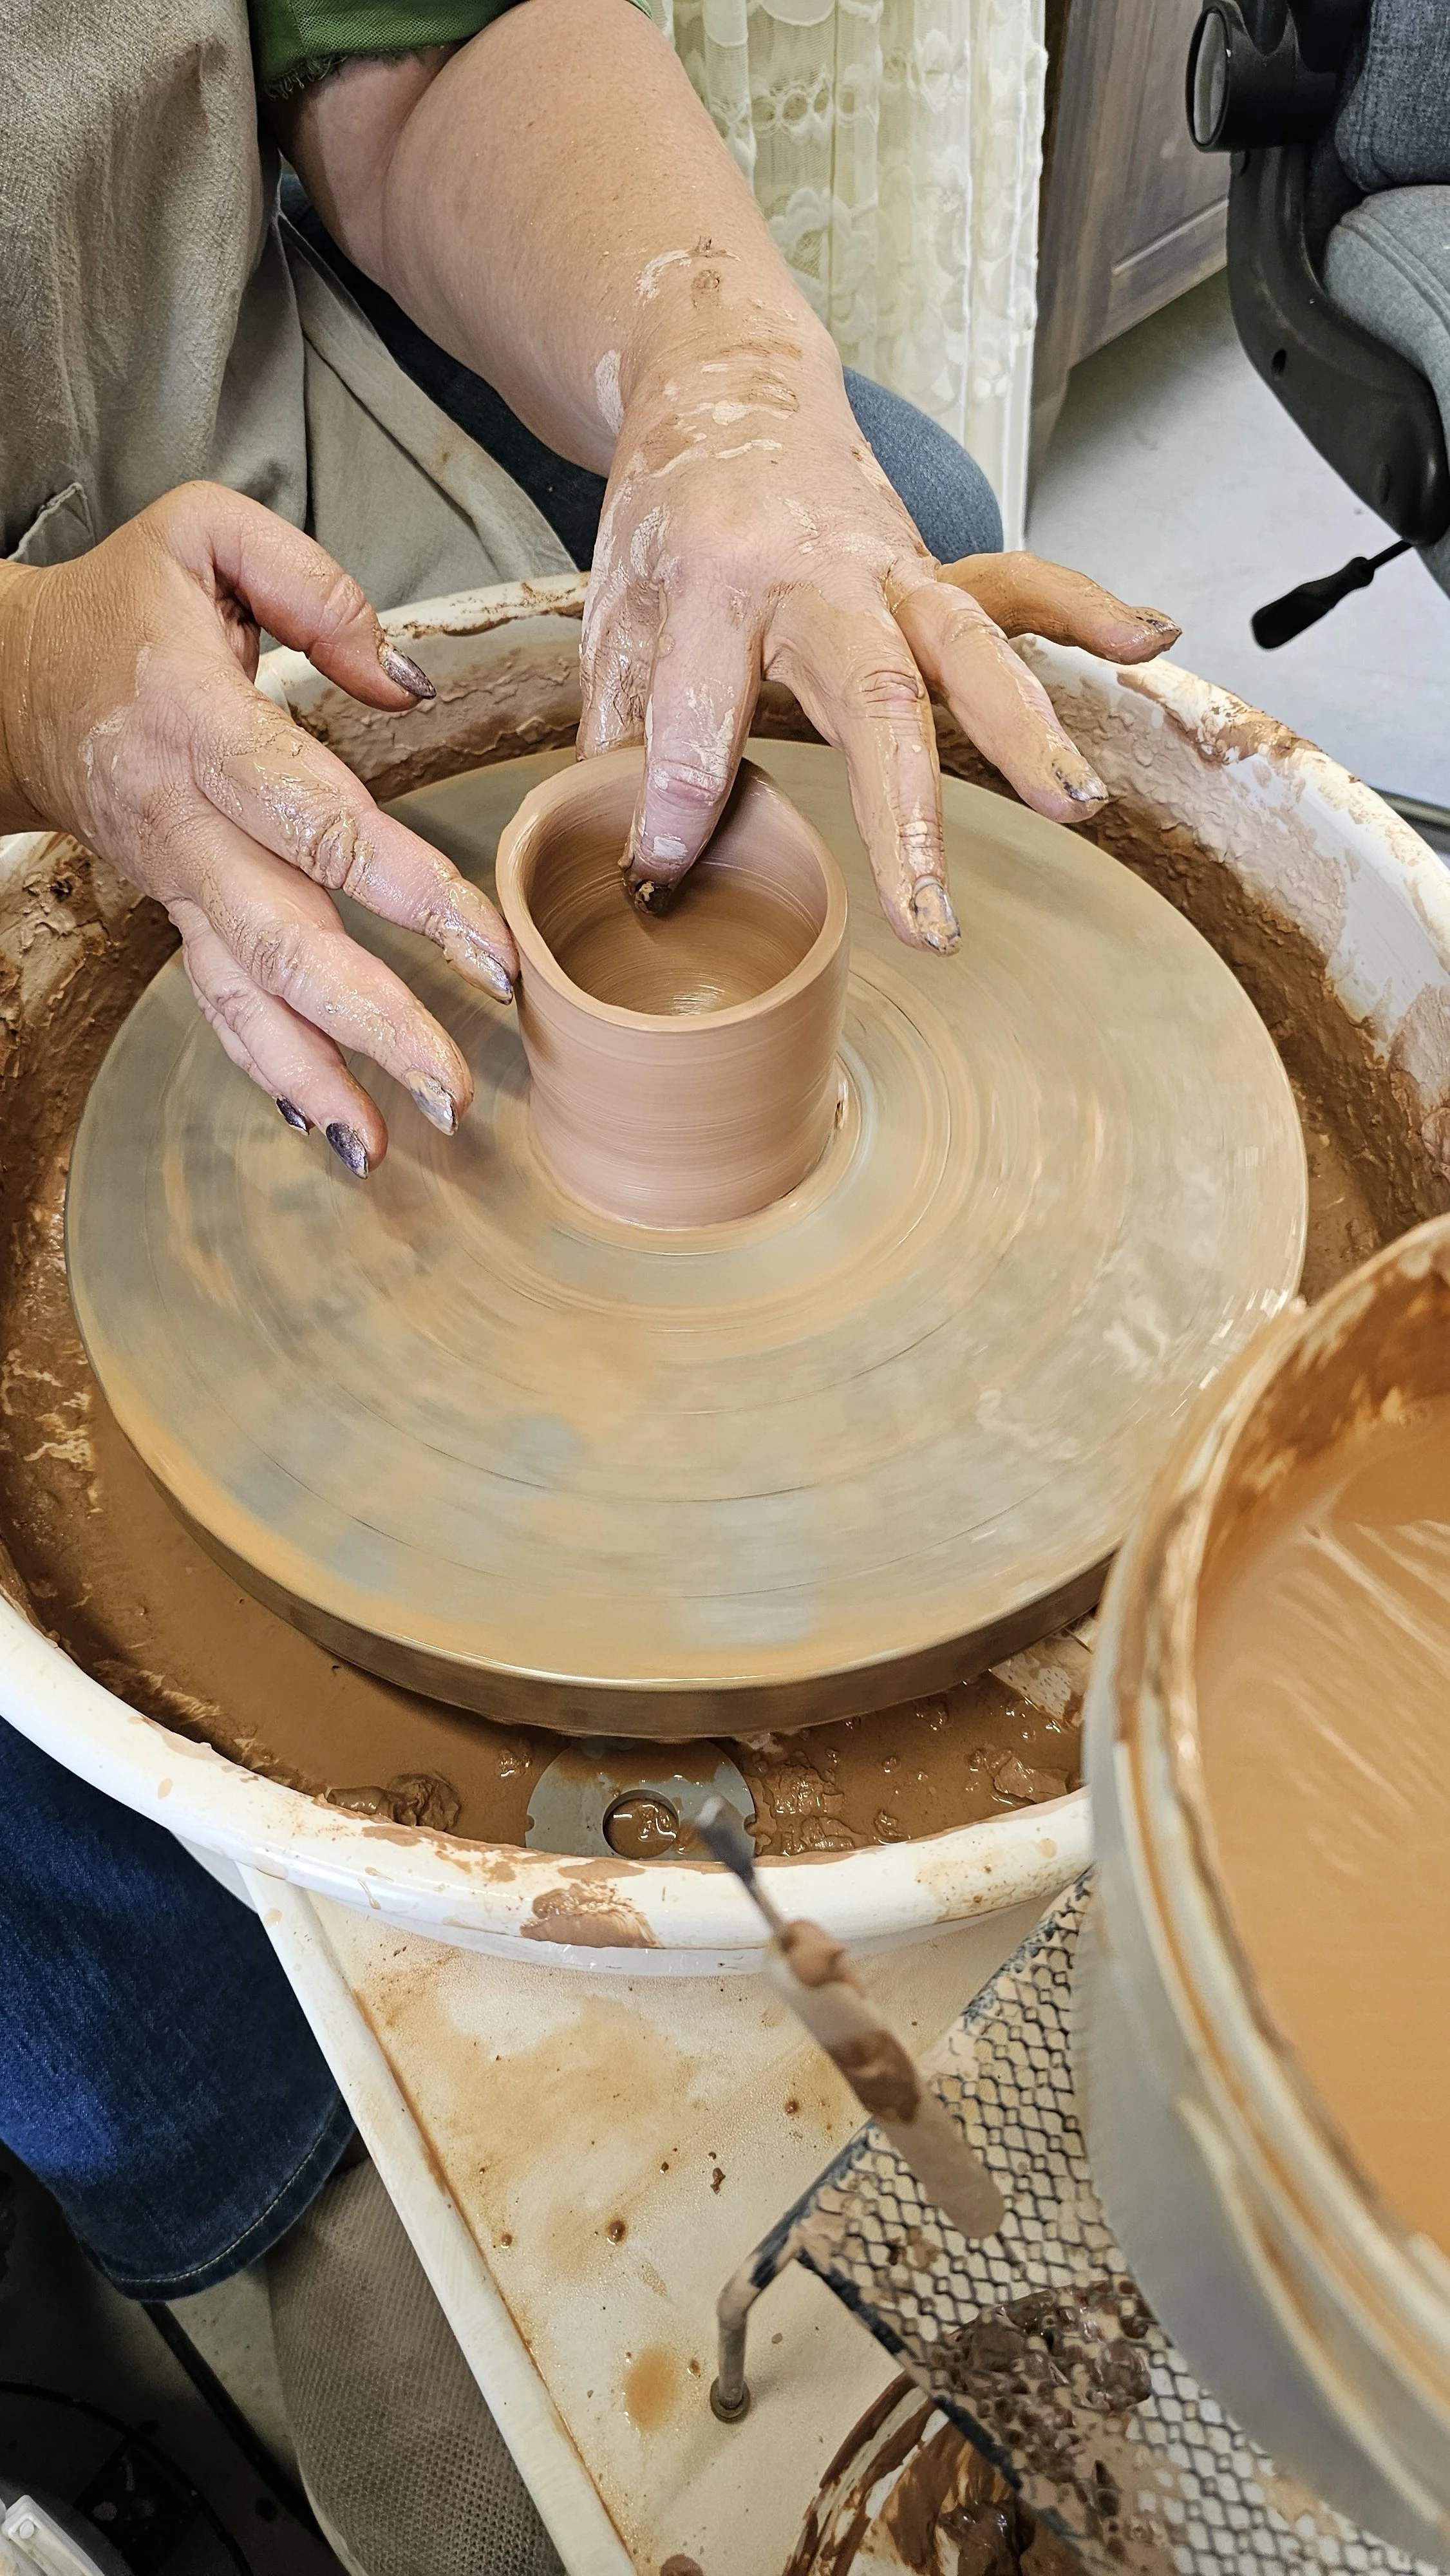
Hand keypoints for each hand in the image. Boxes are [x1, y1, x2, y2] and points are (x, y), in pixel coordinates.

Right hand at [0, 483, 518, 1171]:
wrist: (8, 679)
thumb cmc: (121, 605)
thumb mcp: (206, 536)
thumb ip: (317, 591)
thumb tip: (410, 686)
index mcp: (203, 722)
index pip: (318, 819)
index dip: (407, 889)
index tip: (486, 948)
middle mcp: (187, 819)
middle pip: (284, 934)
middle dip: (372, 1017)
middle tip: (452, 1082)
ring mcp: (177, 878)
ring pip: (244, 990)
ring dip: (316, 1072)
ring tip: (384, 1140)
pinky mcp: (176, 909)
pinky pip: (219, 999)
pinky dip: (268, 1067)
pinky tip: (327, 1123)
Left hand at [578, 289, 1178, 952]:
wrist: (724, 378)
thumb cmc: (670, 509)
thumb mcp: (612, 614)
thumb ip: (622, 732)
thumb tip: (636, 864)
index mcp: (714, 577)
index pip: (697, 714)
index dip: (677, 808)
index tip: (659, 880)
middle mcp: (818, 572)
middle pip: (872, 697)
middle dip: (906, 814)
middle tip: (929, 917)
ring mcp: (891, 569)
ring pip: (969, 650)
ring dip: (1025, 733)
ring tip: (1073, 807)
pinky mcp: (933, 568)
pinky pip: (1021, 585)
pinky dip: (1088, 609)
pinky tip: (1151, 642)